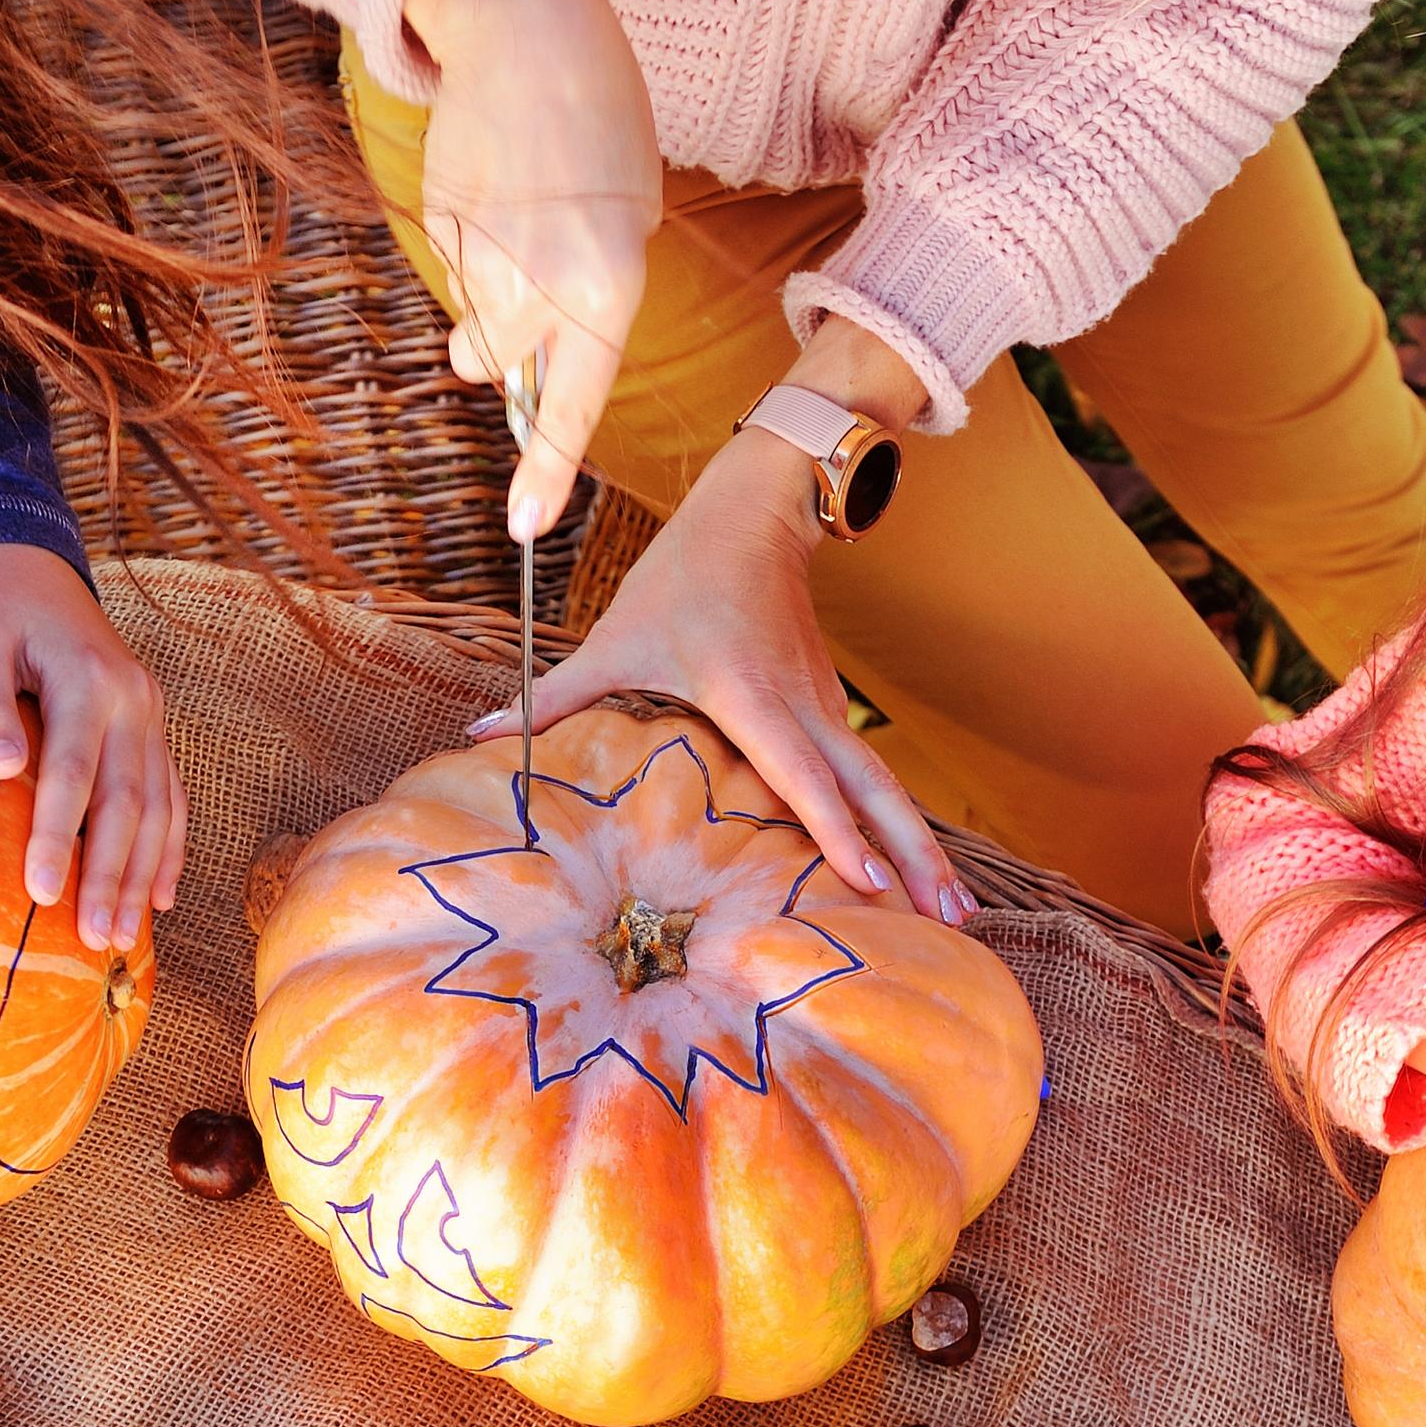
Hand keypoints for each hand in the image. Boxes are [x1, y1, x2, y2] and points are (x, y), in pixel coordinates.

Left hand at [0, 544, 182, 949]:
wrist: (28, 555)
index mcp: (91, 681)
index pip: (76, 774)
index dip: (60, 838)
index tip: (41, 894)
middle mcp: (135, 700)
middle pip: (129, 804)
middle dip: (112, 877)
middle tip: (95, 940)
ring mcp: (150, 713)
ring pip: (158, 808)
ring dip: (142, 877)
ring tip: (124, 936)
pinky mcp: (149, 723)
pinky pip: (170, 795)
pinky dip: (169, 848)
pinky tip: (160, 896)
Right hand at [403, 0, 658, 537]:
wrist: (525, 25)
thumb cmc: (600, 113)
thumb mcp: (633, 213)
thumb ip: (593, 298)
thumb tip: (522, 360)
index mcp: (606, 290)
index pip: (573, 406)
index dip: (547, 471)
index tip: (524, 527)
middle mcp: (537, 288)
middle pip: (501, 369)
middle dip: (506, 352)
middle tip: (527, 289)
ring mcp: (477, 260)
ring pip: (469, 329)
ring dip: (485, 309)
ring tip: (511, 238)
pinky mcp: (435, 227)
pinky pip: (449, 274)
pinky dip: (468, 254)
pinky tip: (492, 192)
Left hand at [473, 321, 967, 921]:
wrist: (757, 510)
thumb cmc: (678, 578)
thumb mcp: (612, 639)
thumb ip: (549, 698)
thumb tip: (471, 736)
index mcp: (750, 694)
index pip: (800, 774)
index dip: (833, 829)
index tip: (867, 882)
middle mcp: (803, 708)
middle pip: (871, 790)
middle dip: (913, 855)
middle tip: (950, 916)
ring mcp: (827, 710)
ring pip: (884, 786)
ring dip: (922, 847)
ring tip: (954, 909)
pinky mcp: (832, 714)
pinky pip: (870, 779)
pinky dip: (900, 824)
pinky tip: (919, 873)